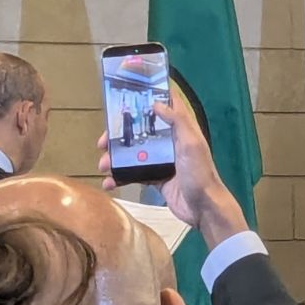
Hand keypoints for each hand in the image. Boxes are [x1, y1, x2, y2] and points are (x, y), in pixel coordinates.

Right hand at [100, 83, 247, 244]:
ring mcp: (162, 161)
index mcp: (182, 130)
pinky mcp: (156, 178)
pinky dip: (120, 177)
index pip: (166, 107)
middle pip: (141, 131)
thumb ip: (178, 121)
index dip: (148, 99)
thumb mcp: (191, 143)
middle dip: (120, 135)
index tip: (125, 96)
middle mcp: (171, 142)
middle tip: (102, 142)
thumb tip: (157, 103)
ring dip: (116, 158)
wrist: (202, 207)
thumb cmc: (199, 173)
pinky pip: (135, 174)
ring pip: (134, 153)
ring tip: (103, 165)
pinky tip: (109, 182)